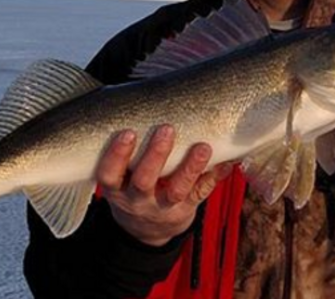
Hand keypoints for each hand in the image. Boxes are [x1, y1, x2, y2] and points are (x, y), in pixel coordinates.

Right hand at [96, 124, 232, 245]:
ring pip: (176, 191)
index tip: (128, 132)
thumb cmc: (132, 186)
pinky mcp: (185, 210)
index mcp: (117, 189)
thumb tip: (144, 105)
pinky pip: (201, 194)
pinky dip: (214, 177)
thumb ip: (126, 153)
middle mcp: (138, 200)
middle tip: (166, 129)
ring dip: (190, 167)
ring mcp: (162, 208)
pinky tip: (225, 162)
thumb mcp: (121, 177)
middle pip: (144, 181)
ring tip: (203, 147)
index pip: (109, 174)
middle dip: (156, 155)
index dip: (116, 155)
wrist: (147, 229)